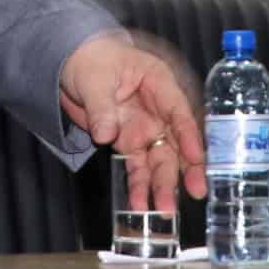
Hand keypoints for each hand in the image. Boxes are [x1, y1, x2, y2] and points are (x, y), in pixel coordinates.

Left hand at [59, 30, 206, 214]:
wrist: (72, 64)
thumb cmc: (92, 60)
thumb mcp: (95, 79)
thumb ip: (102, 108)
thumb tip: (106, 134)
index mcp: (158, 83)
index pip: (179, 111)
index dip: (189, 135)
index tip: (195, 157)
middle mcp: (158, 109)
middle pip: (176, 141)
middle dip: (185, 168)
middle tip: (195, 190)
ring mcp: (145, 128)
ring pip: (160, 159)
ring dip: (162, 184)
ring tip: (162, 209)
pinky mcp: (129, 142)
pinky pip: (137, 167)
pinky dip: (138, 185)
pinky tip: (139, 203)